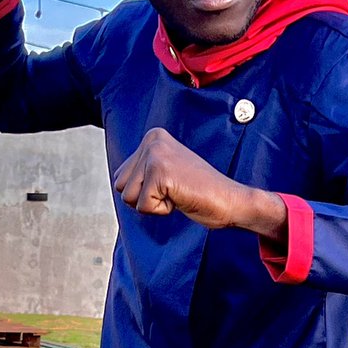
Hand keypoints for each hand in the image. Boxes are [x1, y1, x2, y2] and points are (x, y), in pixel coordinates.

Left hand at [114, 128, 287, 240]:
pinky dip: (161, 210)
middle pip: (121, 186)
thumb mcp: (166, 171)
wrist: (229, 200)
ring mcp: (156, 155)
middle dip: (144, 198)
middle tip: (174, 190)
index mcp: (152, 137)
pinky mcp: (160, 173)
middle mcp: (152, 141)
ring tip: (177, 193)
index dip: (145, 190)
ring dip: (153, 204)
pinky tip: (180, 198)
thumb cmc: (199, 191)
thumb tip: (118, 182)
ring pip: (128, 198)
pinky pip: (143, 207)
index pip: (122, 177)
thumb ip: (142, 171)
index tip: (172, 184)